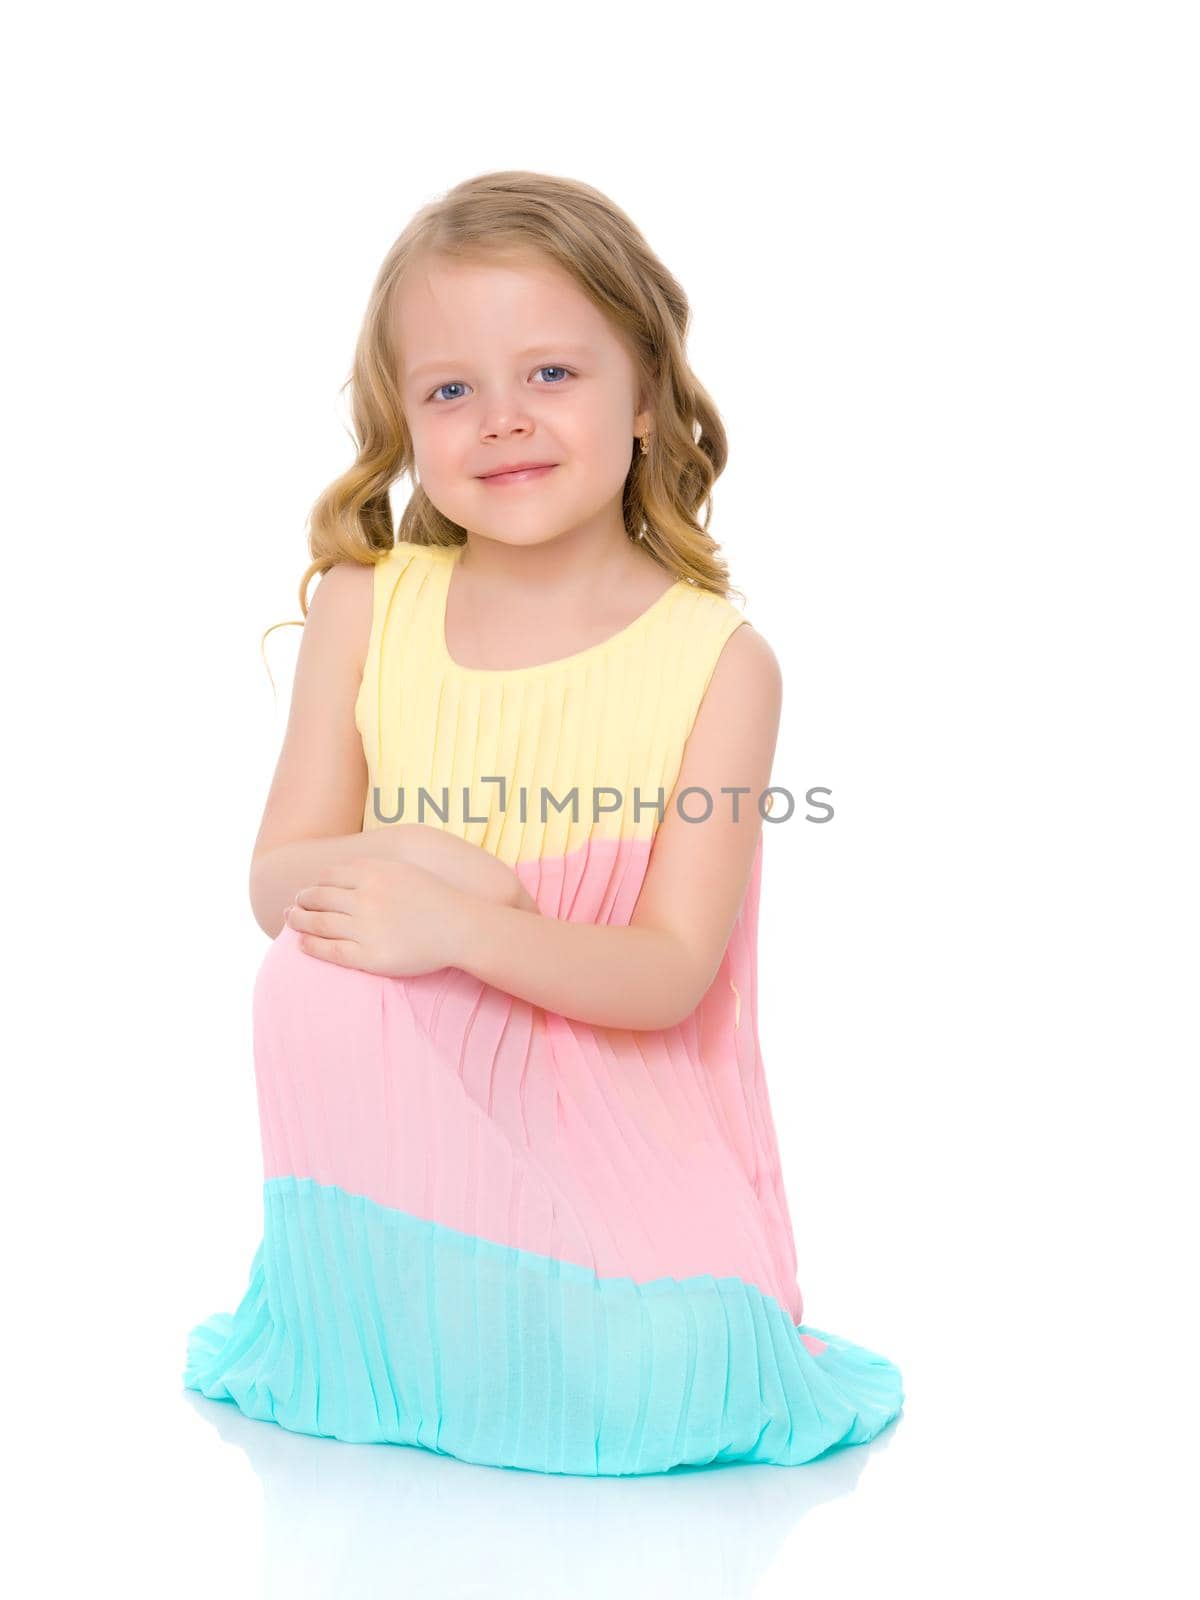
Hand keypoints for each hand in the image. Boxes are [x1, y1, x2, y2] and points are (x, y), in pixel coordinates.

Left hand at [284, 855, 469, 976]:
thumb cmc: (434, 898)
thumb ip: (371, 869)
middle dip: (301, 902)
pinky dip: (311, 946)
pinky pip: (330, 951)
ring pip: (318, 924)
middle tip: (293, 907)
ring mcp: (366, 928)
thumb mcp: (402, 870)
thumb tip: (338, 875)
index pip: (328, 878)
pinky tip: (302, 945)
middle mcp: (365, 898)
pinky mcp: (370, 956)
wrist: (460, 927)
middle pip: (317, 898)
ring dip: (299, 922)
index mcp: (373, 874)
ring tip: (290, 922)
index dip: (313, 885)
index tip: (308, 892)